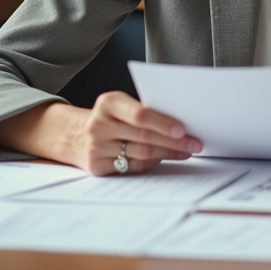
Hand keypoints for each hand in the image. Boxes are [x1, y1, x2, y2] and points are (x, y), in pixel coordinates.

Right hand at [71, 91, 202, 175]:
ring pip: (142, 153)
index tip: (183, 128)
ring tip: (186, 150)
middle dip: (174, 141)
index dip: (163, 123)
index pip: (139, 115)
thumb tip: (179, 122)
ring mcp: (97, 148)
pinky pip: (133, 166)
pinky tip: (166, 157)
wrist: (75, 135)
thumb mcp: (120, 105)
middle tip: (194, 143)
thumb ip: (142, 110)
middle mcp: (99, 125)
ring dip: (168, 153)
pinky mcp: (98, 167)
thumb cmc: (109, 117)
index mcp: (108, 103)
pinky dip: (153, 162)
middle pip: (144, 136)